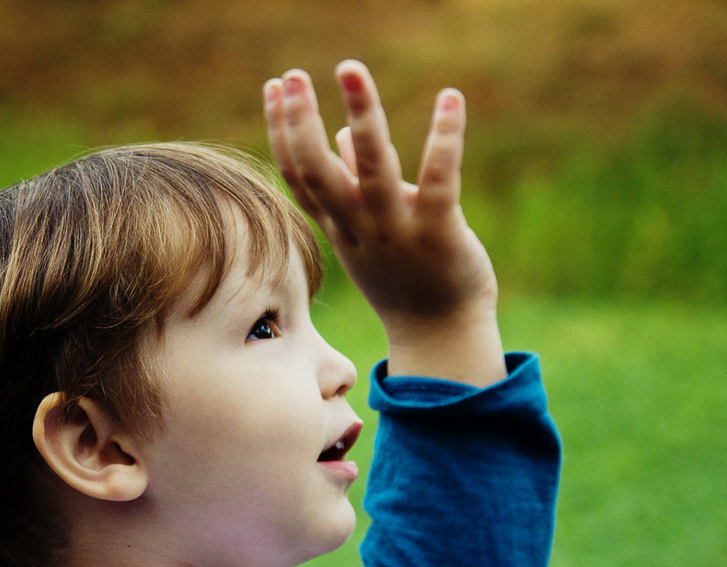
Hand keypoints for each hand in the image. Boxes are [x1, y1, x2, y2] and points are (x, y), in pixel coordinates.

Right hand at [264, 60, 505, 384]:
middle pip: (318, 173)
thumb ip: (357, 184)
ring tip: (350, 70)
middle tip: (294, 75)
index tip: (274, 86)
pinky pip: (438, 181)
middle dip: (301, 122)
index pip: (299, 176)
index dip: (282, 131)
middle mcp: (361, 228)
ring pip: (373, 170)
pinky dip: (444, 138)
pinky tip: (451, 98)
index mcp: (340, 226)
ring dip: (361, 116)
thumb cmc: (407, 279)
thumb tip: (345, 138)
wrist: (441, 335)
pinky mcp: (440, 234)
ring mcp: (398, 233)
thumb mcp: (370, 234)